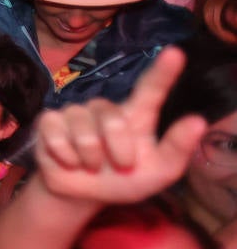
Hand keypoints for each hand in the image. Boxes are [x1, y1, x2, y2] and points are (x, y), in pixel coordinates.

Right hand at [34, 48, 204, 205]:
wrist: (84, 195)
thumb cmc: (126, 180)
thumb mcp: (159, 172)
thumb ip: (177, 148)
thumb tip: (199, 121)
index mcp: (136, 116)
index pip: (150, 89)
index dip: (162, 72)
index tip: (175, 53)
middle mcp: (106, 109)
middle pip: (111, 118)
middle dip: (116, 149)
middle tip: (119, 165)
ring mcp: (76, 113)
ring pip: (82, 128)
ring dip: (89, 157)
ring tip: (91, 167)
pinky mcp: (49, 122)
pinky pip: (55, 133)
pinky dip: (65, 154)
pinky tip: (69, 161)